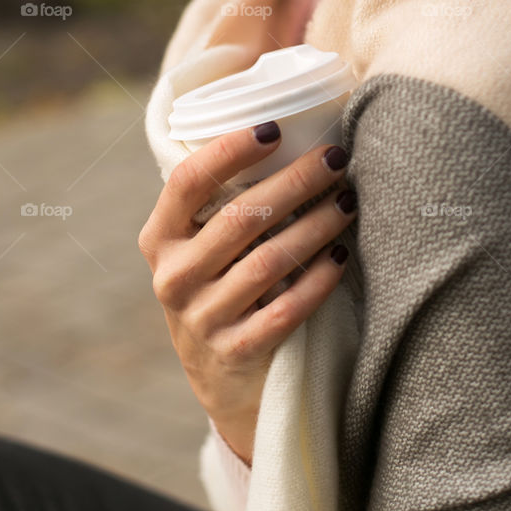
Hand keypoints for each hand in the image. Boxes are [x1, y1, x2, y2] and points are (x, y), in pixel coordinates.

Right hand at [138, 124, 356, 462]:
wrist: (222, 381)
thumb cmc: (221, 287)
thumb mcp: (200, 248)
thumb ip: (222, 202)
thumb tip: (288, 133)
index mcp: (161, 239)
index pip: (188, 181)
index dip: (230, 150)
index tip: (273, 128)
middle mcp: (174, 278)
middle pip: (241, 217)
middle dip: (296, 181)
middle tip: (336, 158)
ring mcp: (203, 320)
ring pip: (269, 261)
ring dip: (316, 226)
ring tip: (349, 202)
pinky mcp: (237, 352)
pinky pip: (286, 309)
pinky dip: (318, 279)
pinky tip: (342, 256)